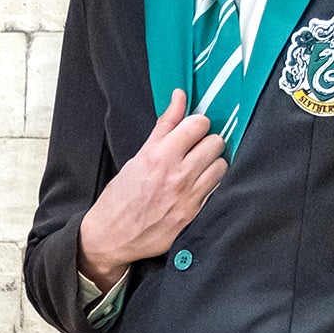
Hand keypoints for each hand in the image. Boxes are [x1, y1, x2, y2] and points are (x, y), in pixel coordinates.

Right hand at [78, 89, 227, 288]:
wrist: (112, 236)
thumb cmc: (121, 196)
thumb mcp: (138, 157)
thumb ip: (164, 126)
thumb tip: (180, 96)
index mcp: (159, 155)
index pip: (198, 124)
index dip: (198, 123)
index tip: (193, 129)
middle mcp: (176, 174)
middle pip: (215, 143)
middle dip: (208, 141)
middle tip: (197, 148)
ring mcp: (187, 196)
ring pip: (221, 166)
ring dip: (213, 163)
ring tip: (200, 168)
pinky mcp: (193, 214)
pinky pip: (217, 189)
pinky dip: (211, 183)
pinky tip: (198, 185)